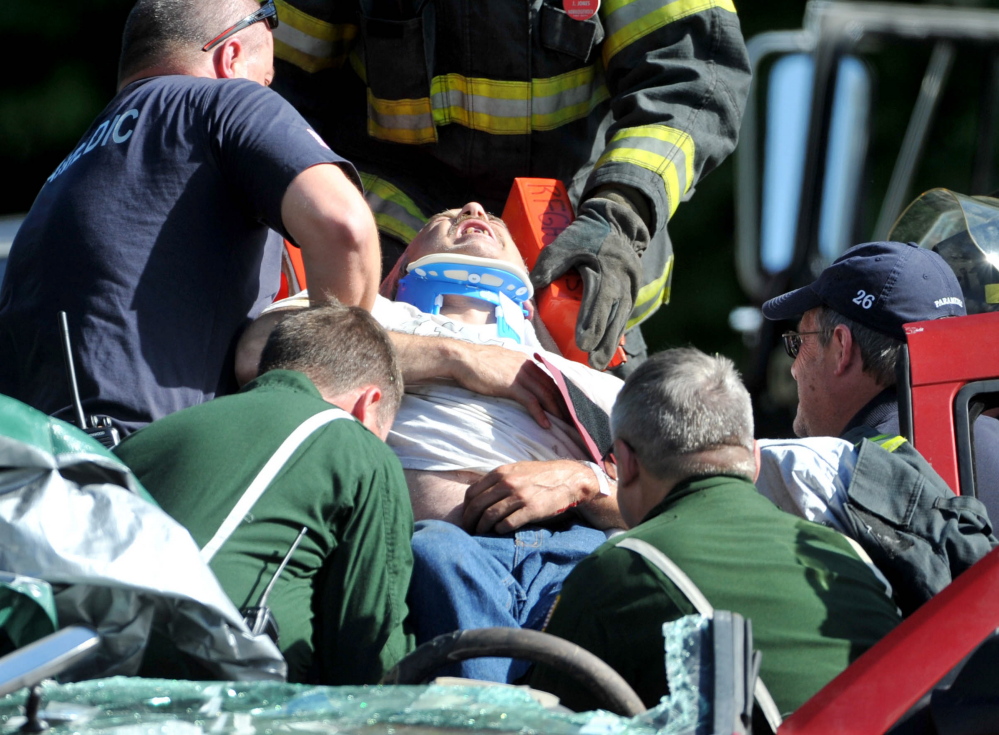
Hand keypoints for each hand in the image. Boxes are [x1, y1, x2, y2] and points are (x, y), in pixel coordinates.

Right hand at [449, 342, 568, 427]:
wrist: (462, 358)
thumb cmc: (476, 361)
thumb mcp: (500, 360)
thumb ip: (512, 366)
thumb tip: (516, 374)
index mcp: (526, 360)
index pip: (549, 376)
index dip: (560, 391)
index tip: (566, 403)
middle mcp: (527, 365)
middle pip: (552, 386)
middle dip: (564, 402)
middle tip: (572, 416)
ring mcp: (520, 374)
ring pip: (546, 394)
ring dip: (557, 410)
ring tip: (565, 423)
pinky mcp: (512, 385)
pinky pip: (531, 401)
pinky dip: (540, 414)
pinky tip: (545, 425)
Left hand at [462, 460, 599, 534]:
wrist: (568, 479)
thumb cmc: (540, 476)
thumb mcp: (516, 470)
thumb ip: (498, 480)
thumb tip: (478, 494)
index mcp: (500, 472)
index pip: (471, 493)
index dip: (466, 508)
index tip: (467, 518)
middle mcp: (507, 482)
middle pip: (477, 506)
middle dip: (469, 522)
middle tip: (469, 531)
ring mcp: (519, 496)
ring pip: (489, 516)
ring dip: (482, 529)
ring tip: (481, 535)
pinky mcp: (531, 510)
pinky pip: (506, 524)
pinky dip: (499, 530)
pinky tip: (499, 532)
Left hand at [530, 196, 647, 369]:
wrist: (618, 224)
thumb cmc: (585, 235)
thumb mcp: (563, 245)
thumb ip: (548, 267)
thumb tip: (529, 293)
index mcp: (604, 269)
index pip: (598, 301)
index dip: (591, 323)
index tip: (582, 344)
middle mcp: (621, 281)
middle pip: (613, 316)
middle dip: (603, 342)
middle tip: (593, 364)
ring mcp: (631, 287)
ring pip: (621, 319)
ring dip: (611, 343)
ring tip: (600, 364)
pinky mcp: (633, 292)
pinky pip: (624, 316)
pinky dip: (616, 333)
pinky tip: (607, 351)